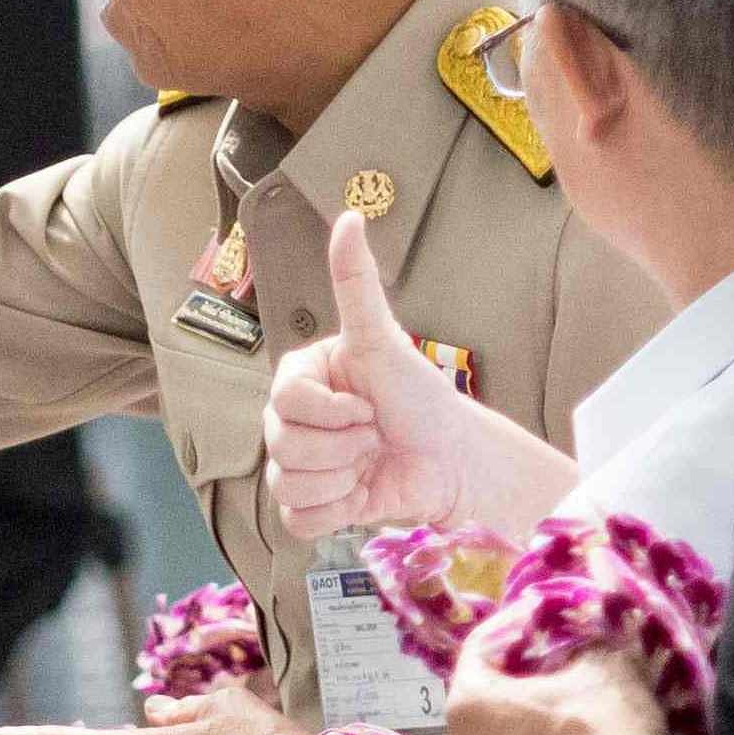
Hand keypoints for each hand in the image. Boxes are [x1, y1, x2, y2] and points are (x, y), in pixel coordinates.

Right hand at [262, 210, 563, 541]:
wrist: (452, 460)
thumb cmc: (421, 398)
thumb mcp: (384, 339)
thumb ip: (356, 283)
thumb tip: (349, 216)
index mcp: (300, 379)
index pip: (284, 401)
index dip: (330, 411)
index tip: (366, 405)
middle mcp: (292, 420)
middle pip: (281, 444)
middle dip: (342, 446)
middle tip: (374, 435)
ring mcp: (299, 465)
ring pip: (287, 482)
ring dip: (341, 479)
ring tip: (369, 463)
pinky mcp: (311, 506)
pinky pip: (295, 519)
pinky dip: (334, 512)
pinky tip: (360, 493)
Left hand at [445, 652, 659, 734]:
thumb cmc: (604, 733)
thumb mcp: (605, 669)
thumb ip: (582, 651)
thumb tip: (583, 652)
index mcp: (471, 707)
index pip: (479, 655)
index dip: (511, 633)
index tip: (540, 626)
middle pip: (485, 716)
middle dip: (517, 698)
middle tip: (558, 688)